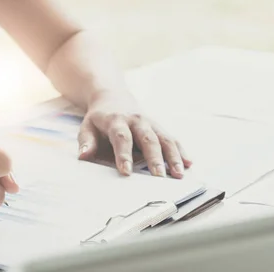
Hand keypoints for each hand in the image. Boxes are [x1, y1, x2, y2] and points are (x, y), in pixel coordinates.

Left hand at [77, 92, 191, 178]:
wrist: (112, 97)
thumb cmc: (99, 119)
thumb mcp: (87, 127)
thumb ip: (86, 142)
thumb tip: (84, 156)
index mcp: (117, 120)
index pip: (121, 137)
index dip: (124, 154)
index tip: (126, 171)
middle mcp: (137, 120)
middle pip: (148, 139)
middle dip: (154, 158)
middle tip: (159, 176)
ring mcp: (151, 123)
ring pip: (164, 138)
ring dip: (173, 156)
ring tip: (179, 174)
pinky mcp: (159, 127)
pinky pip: (172, 139)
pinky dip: (181, 151)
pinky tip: (189, 164)